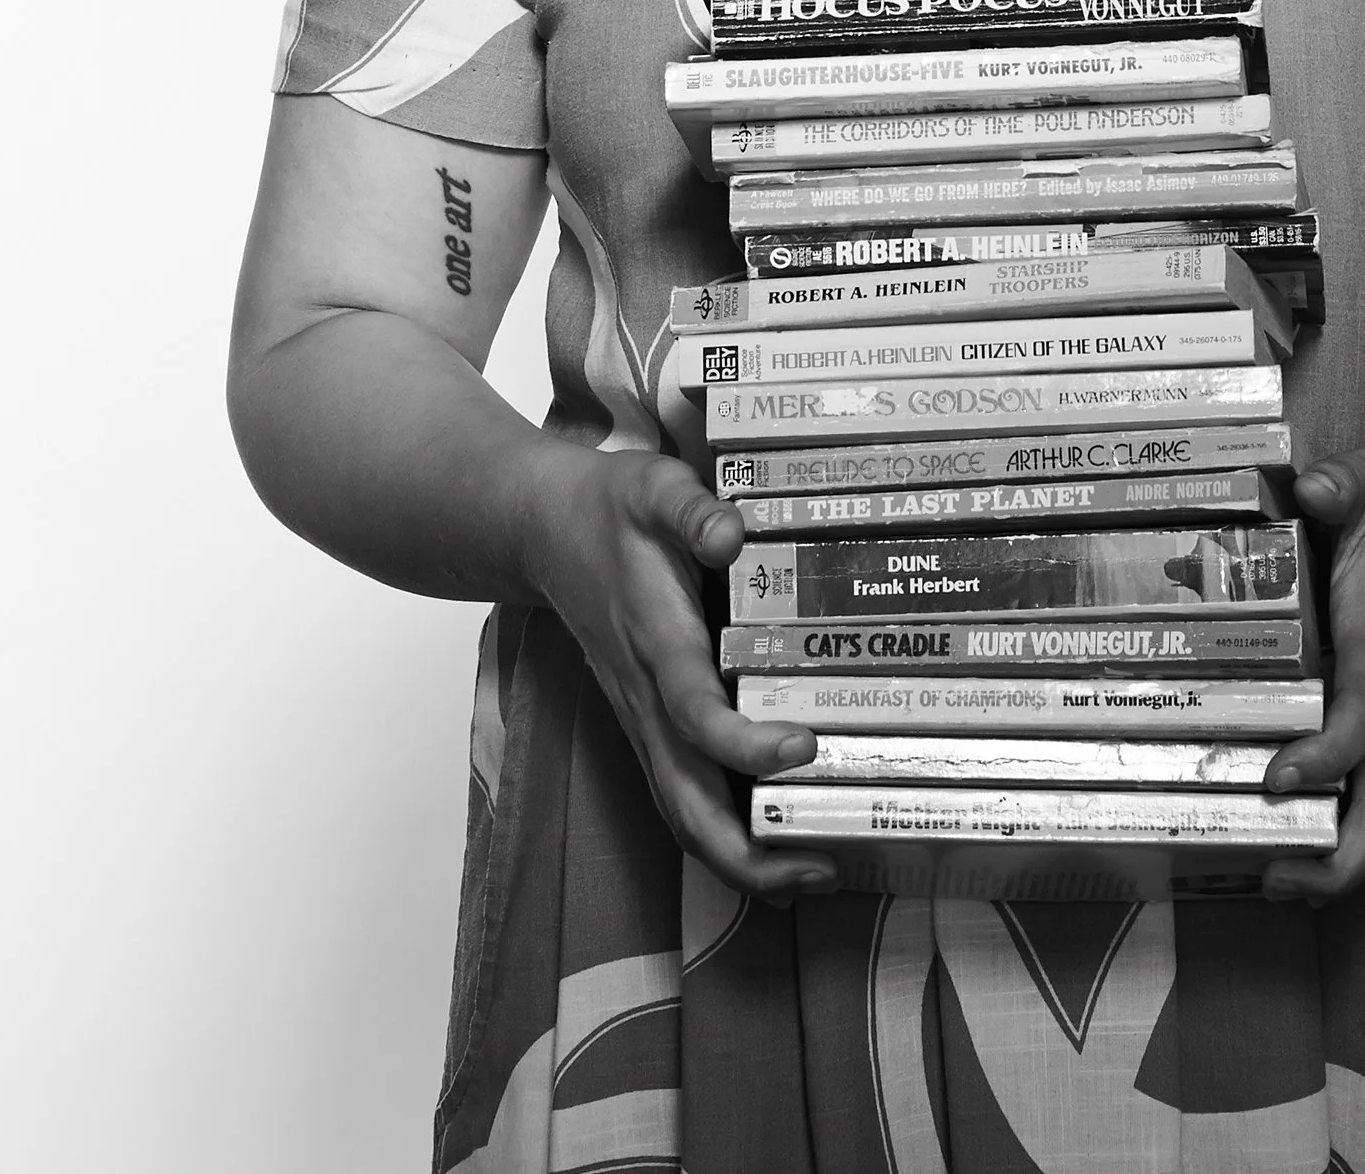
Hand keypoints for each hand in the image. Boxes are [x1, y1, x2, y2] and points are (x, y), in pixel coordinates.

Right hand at [521, 443, 834, 900]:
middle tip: (821, 869)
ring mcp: (642, 721)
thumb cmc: (610, 509)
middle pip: (686, 802)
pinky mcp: (646, 726)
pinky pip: (680, 795)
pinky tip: (773, 850)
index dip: (745, 744)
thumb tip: (733, 533)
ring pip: (681, 813)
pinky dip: (723, 836)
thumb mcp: (653, 488)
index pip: (696, 715)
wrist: (543, 530)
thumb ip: (692, 510)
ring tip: (811, 876)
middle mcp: (646, 700)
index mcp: (656, 644)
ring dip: (739, 860)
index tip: (804, 747)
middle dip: (747, 853)